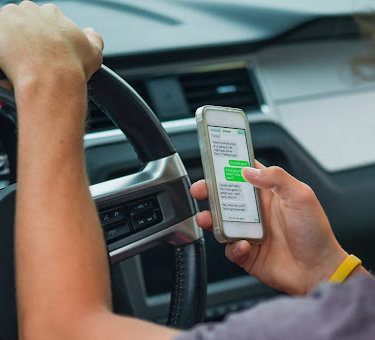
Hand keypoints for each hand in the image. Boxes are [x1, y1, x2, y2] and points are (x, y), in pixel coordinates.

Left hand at [0, 1, 102, 88]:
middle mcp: (29, 10)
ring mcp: (8, 19)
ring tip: (22, 69)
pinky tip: (11, 71)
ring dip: (13, 48)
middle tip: (35, 63)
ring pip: (8, 33)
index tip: (48, 55)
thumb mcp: (95, 53)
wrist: (52, 80)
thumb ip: (94, 38)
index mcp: (52, 13)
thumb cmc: (73, 68)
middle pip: (25, 25)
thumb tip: (89, 33)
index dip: (48, 41)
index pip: (46, 23)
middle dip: (28, 42)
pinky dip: (3, 57)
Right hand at [190, 162, 347, 294]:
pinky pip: (231, 248)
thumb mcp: (301, 196)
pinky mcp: (246, 252)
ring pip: (221, 222)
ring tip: (207, 218)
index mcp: (268, 193)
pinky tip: (244, 245)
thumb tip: (248, 171)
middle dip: (209, 191)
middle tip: (200, 189)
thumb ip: (277, 178)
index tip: (214, 161)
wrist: (318, 271)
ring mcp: (249, 231)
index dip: (228, 166)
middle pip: (225, 196)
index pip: (244, 174)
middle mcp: (256, 211)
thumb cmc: (315, 233)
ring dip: (211, 219)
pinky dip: (234, 247)